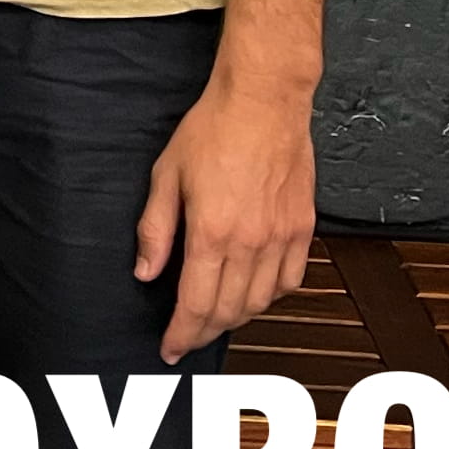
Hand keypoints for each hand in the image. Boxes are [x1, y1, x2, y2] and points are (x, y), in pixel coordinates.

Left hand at [137, 75, 315, 361]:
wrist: (263, 100)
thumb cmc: (214, 129)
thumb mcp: (166, 175)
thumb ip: (155, 229)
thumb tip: (145, 271)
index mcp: (212, 233)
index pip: (195, 305)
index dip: (181, 334)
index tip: (170, 348)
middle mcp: (250, 242)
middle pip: (228, 311)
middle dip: (204, 332)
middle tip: (189, 337)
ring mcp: (281, 237)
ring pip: (261, 302)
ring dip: (237, 318)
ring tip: (217, 318)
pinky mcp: (303, 227)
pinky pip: (291, 280)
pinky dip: (272, 296)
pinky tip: (256, 293)